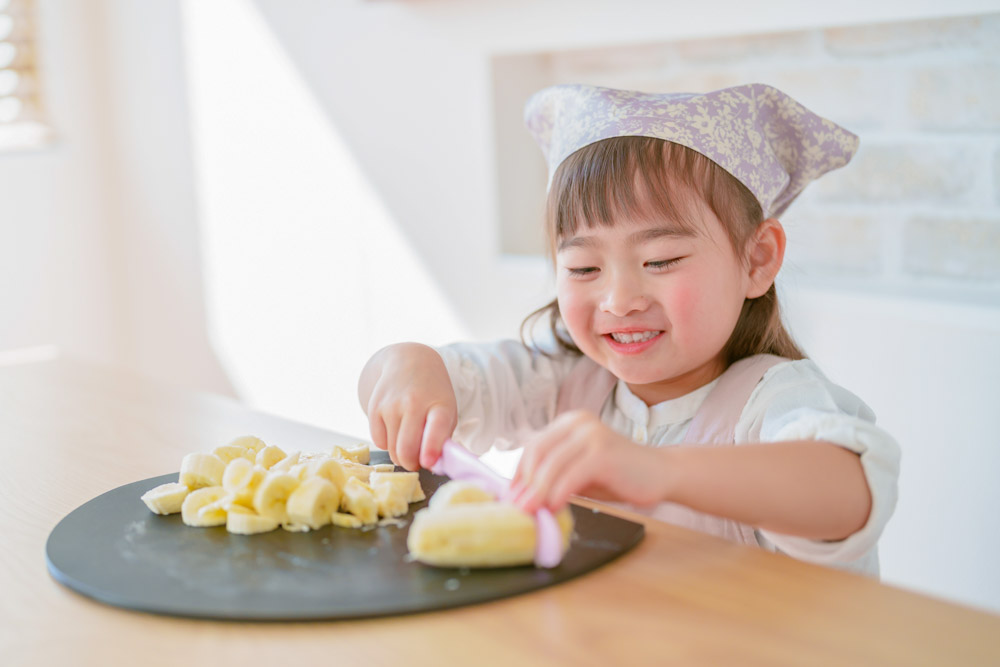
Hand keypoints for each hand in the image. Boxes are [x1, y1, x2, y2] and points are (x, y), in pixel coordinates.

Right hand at [359, 343, 457, 470]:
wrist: (409, 362)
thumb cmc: (433, 395)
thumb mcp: (448, 411)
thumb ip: (443, 439)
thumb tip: (432, 466)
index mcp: (439, 405)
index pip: (435, 428)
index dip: (430, 448)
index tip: (427, 462)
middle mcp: (414, 403)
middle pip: (406, 448)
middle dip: (411, 464)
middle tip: (417, 463)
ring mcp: (392, 405)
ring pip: (392, 450)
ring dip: (400, 456)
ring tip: (409, 442)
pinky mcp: (374, 407)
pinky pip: (378, 442)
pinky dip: (387, 444)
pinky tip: (395, 430)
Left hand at [510, 410, 668, 512]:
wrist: (662, 473)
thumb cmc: (618, 475)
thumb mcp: (579, 471)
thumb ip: (554, 475)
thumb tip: (522, 496)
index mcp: (569, 422)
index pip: (533, 447)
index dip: (518, 474)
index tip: (512, 498)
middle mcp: (578, 422)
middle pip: (536, 453)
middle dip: (524, 484)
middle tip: (519, 509)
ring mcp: (591, 435)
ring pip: (550, 466)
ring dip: (537, 493)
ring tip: (533, 513)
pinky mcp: (602, 452)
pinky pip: (569, 476)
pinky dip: (557, 494)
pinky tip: (555, 508)